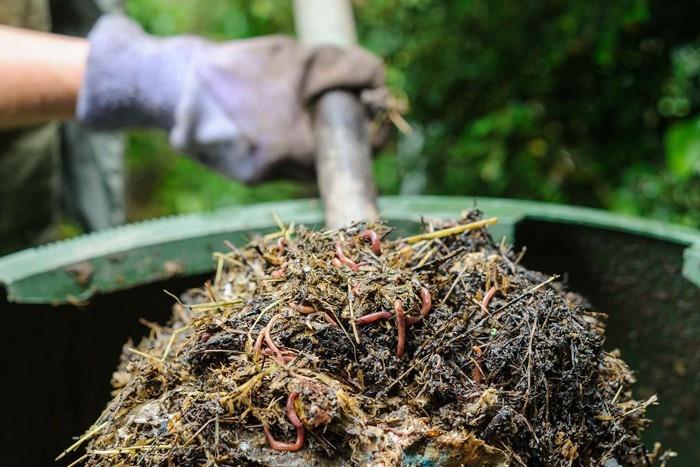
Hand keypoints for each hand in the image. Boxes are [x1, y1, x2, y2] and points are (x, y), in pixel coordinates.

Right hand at [77, 15, 384, 182]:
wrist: (175, 86)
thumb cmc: (241, 68)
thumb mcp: (296, 58)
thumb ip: (344, 69)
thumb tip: (380, 82)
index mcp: (287, 148)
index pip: (348, 155)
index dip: (370, 138)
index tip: (378, 118)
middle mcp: (272, 172)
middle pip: (330, 165)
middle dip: (348, 140)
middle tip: (359, 113)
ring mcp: (257, 178)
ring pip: (309, 168)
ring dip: (324, 145)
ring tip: (322, 116)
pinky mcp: (245, 176)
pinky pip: (286, 166)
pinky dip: (298, 148)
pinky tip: (291, 124)